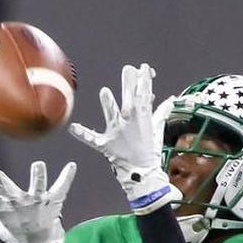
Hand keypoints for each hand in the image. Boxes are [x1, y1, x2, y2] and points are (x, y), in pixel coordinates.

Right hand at [0, 160, 76, 242]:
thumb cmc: (16, 234)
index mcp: (6, 209)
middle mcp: (20, 203)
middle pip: (9, 190)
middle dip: (2, 182)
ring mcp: (37, 202)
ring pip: (37, 186)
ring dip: (37, 176)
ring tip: (38, 165)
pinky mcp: (52, 202)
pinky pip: (61, 188)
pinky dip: (67, 177)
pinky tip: (72, 166)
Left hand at [69, 63, 177, 212]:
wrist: (142, 175)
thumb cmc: (149, 152)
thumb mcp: (157, 130)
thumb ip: (161, 113)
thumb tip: (170, 101)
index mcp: (142, 117)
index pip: (144, 93)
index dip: (145, 79)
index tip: (144, 68)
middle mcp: (130, 122)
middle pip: (130, 98)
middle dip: (130, 83)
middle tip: (129, 69)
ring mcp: (117, 132)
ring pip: (112, 114)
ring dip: (109, 104)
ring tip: (105, 92)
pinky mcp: (105, 144)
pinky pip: (92, 139)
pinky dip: (82, 134)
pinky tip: (72, 128)